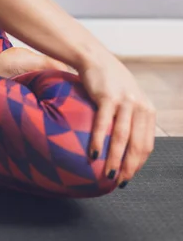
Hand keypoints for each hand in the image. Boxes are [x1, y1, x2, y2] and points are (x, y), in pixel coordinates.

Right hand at [78, 53, 155, 185]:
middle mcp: (140, 106)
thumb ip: (130, 118)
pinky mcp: (107, 97)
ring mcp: (124, 101)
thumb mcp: (127, 99)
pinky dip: (99, 141)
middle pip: (137, 144)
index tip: (127, 177)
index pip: (147, 145)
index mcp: (147, 110)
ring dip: (115, 159)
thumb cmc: (108, 81)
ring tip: (107, 175)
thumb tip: (123, 145)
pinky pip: (103, 124)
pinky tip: (93, 154)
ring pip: (122, 137)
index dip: (138, 164)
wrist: (94, 58)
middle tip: (118, 182)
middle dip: (128, 167)